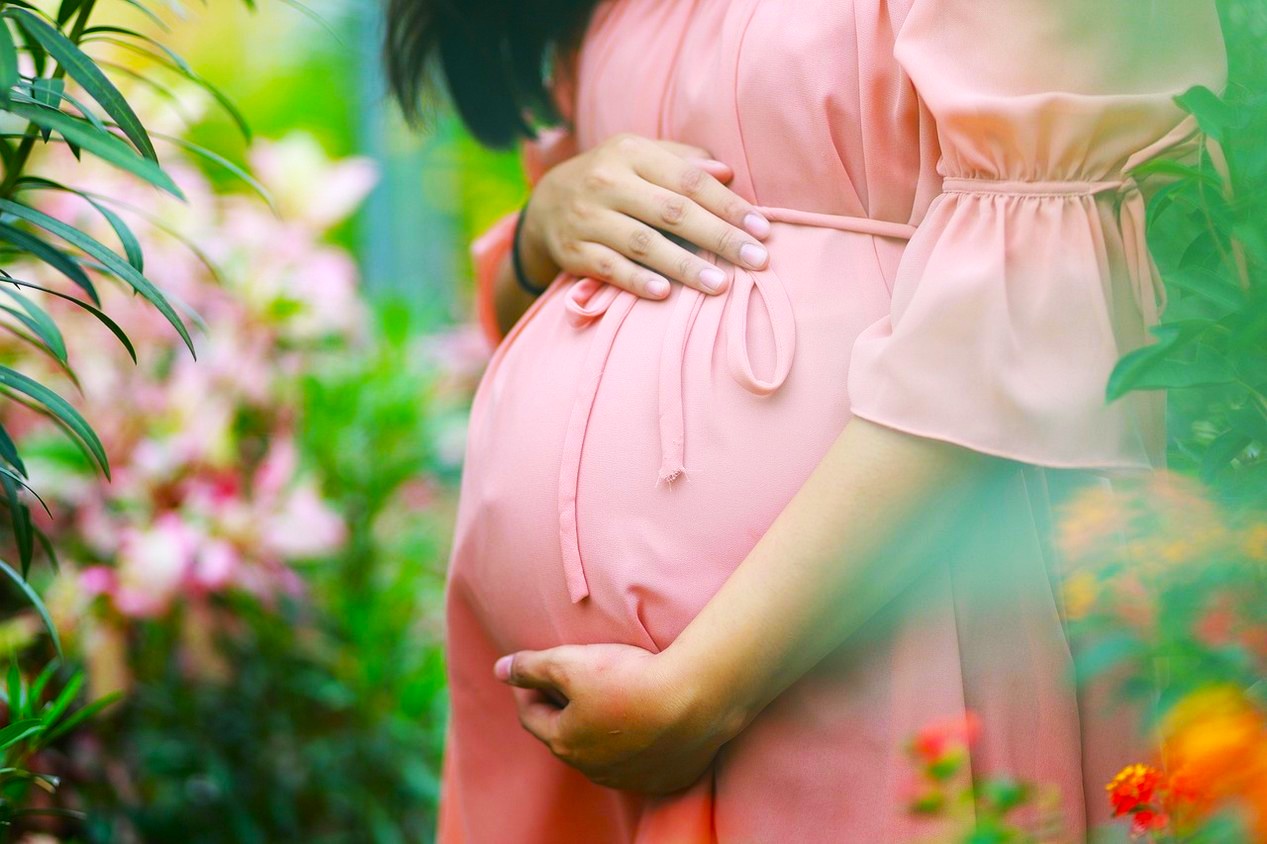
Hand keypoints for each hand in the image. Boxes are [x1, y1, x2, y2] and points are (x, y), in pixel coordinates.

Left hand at [494, 642, 744, 793]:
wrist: (696, 700)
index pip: (532, 716)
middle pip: (567, 735)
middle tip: (572, 679)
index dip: (528, 689)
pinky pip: (641, 760)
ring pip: (604, 751)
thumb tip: (500, 669)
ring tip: (612, 697)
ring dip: (600, 728)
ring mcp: (630, 778)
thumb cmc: (628, 678)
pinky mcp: (664, 778)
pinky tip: (647, 719)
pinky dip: (636, 742)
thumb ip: (530, 666)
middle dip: (563, 709)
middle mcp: (593, 769)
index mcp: (565, 742)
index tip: (533, 670)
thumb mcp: (570, 662)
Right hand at [518, 132, 771, 299]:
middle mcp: (607, 181)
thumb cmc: (614, 179)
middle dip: (719, 237)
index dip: (729, 205)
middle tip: (757, 261)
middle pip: (672, 212)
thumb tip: (727, 172)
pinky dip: (637, 281)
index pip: (689, 180)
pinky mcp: (573, 250)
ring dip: (684, 266)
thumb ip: (684, 162)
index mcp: (632, 152)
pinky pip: (609, 268)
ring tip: (720, 285)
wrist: (546, 203)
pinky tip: (665, 295)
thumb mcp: (642, 158)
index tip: (763, 230)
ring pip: (643, 243)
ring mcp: (587, 217)